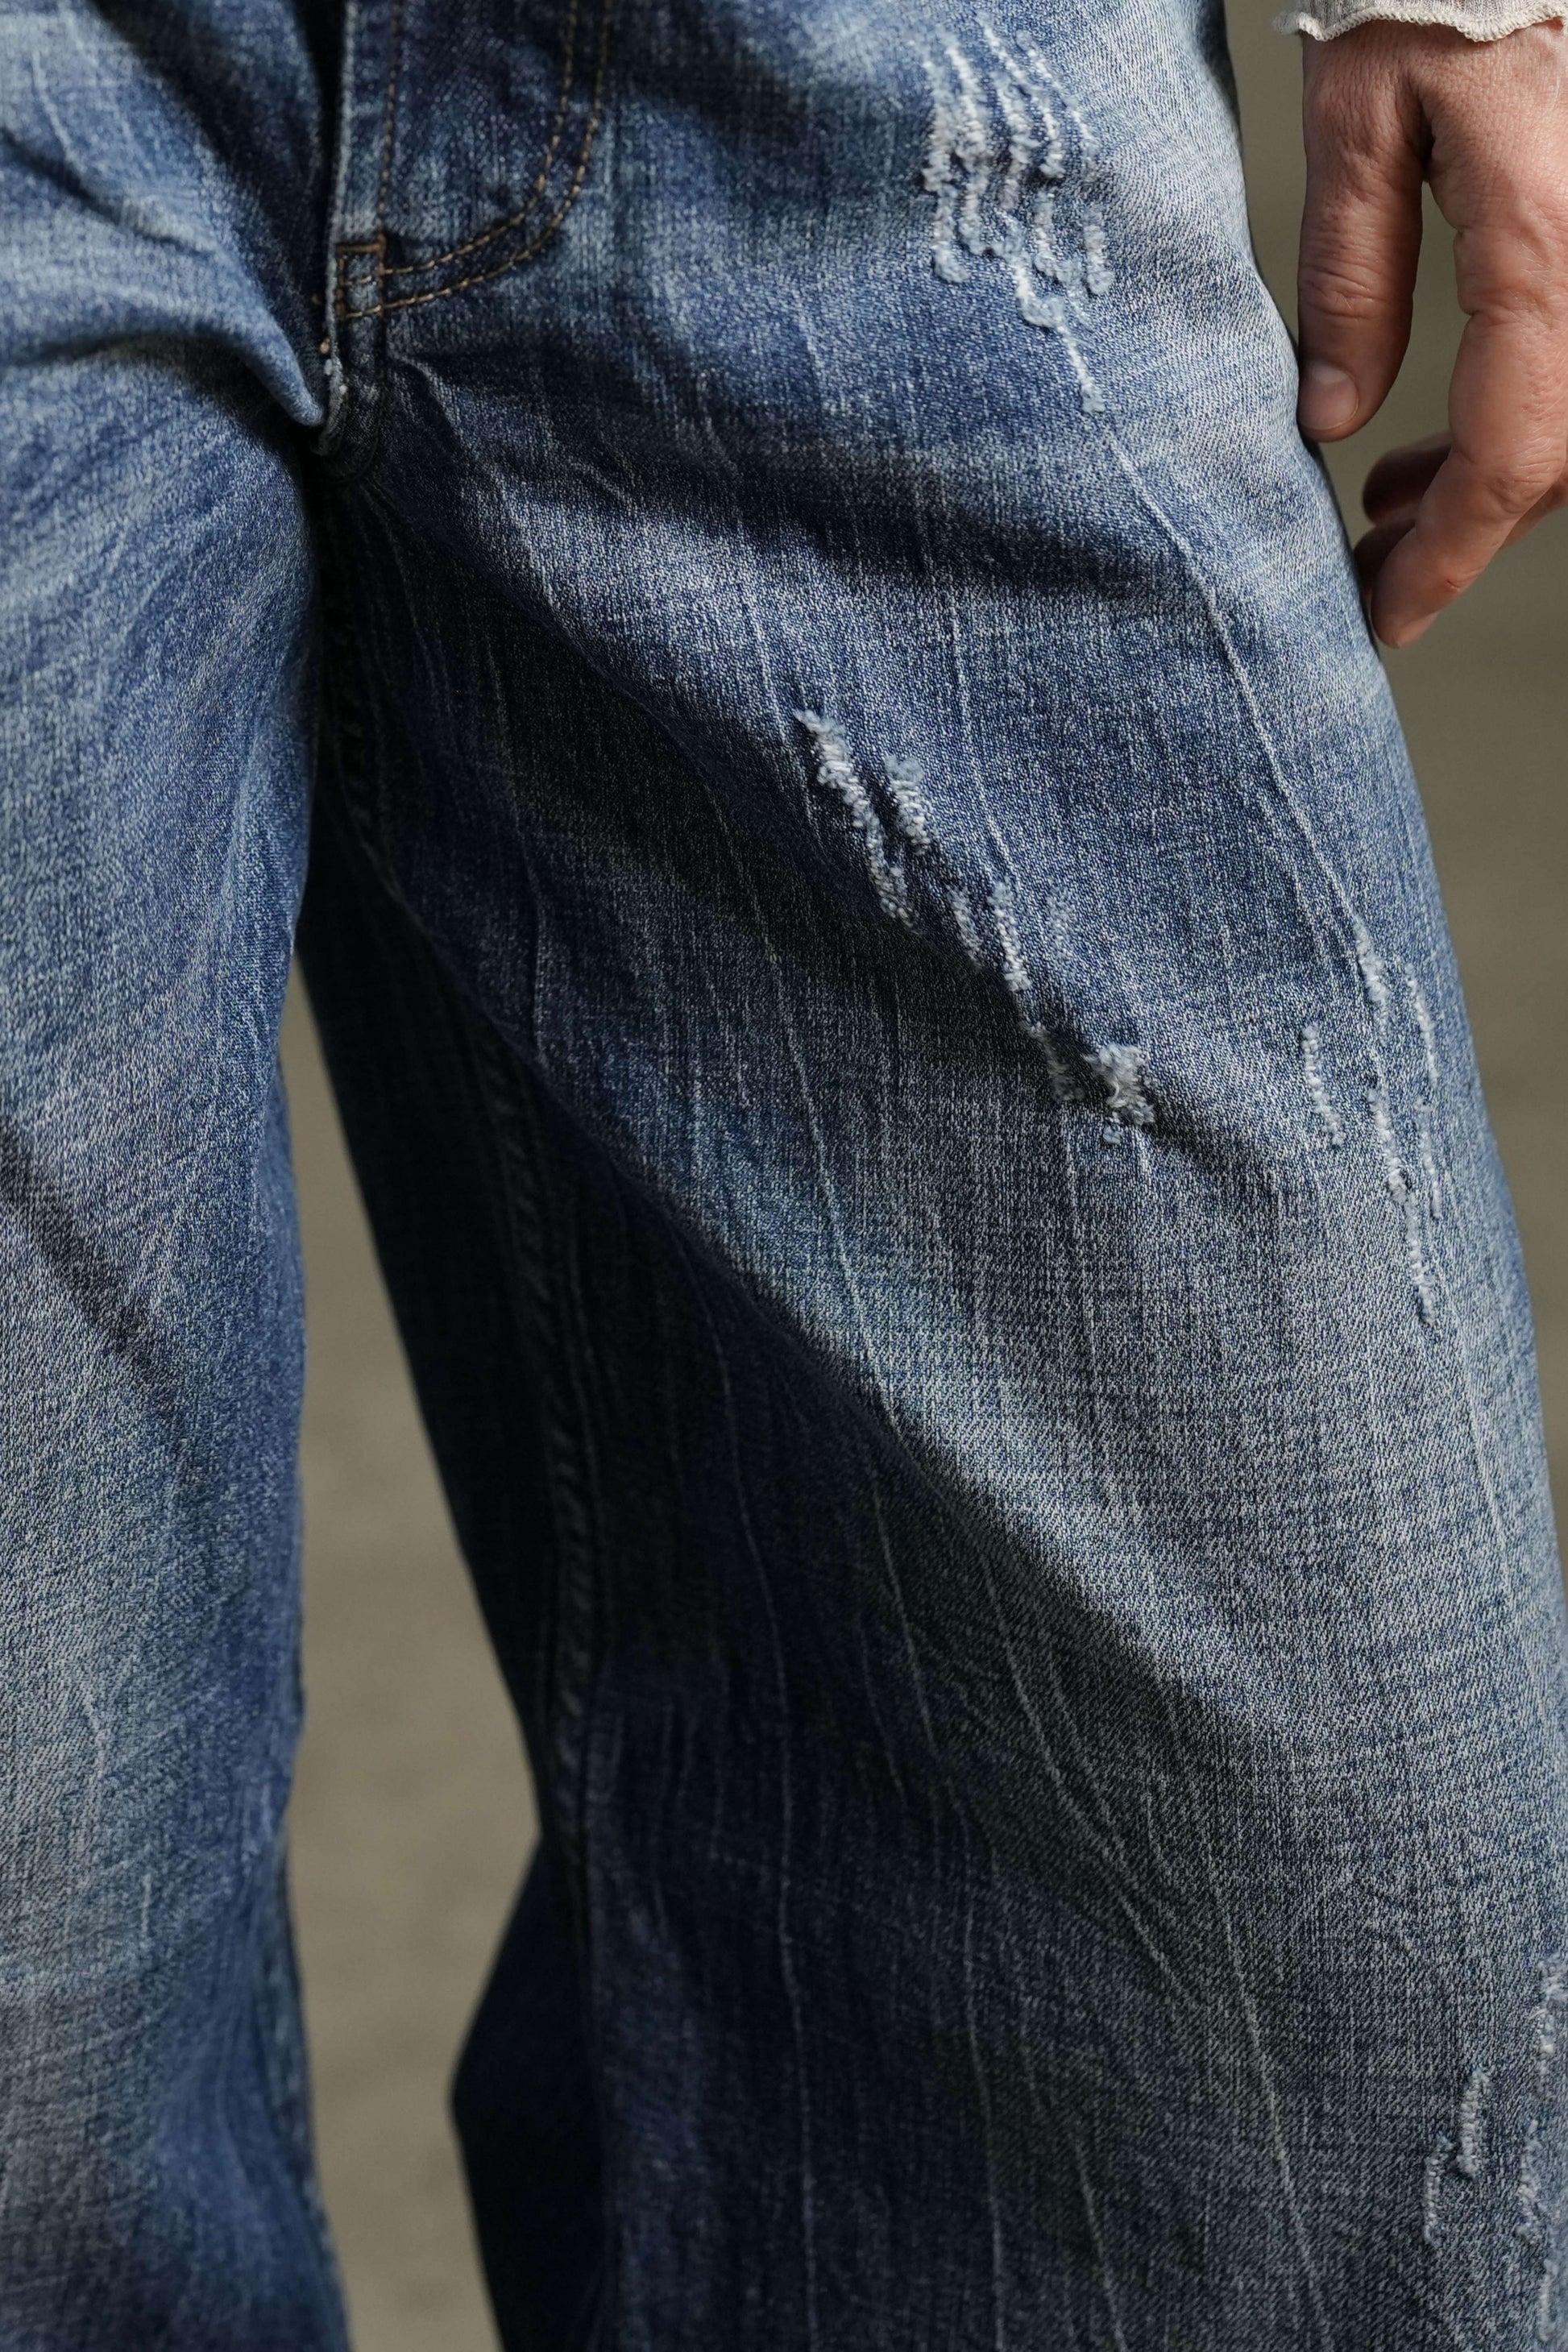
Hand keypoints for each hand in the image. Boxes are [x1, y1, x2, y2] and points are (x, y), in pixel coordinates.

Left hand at [1297, 18, 1567, 645]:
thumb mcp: (1362, 113)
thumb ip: (1349, 277)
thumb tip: (1330, 421)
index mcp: (1546, 243)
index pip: (1510, 455)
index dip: (1448, 557)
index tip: (1386, 614)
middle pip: (1555, 457)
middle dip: (1460, 533)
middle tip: (1368, 571)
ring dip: (1486, 480)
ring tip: (1384, 505)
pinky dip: (1519, 415)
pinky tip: (1437, 442)